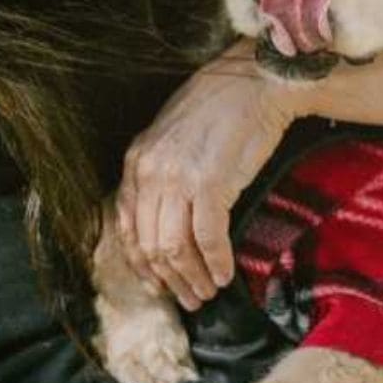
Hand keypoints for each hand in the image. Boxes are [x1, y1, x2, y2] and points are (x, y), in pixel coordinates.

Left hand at [117, 41, 305, 308]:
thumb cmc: (221, 109)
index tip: (158, 284)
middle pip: (150, 245)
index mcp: (136, 161)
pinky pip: (207, 240)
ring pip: (174, 249)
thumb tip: (163, 222)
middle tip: (188, 299)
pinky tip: (225, 275)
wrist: (256, 83)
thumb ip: (160, 175)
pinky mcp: (210, 184)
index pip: (126, 227)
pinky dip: (216, 264)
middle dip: (169, 280)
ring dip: (192, 278)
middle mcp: (149, 172)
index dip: (141, 264)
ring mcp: (178, 179)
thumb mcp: (173, 138)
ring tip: (206, 293)